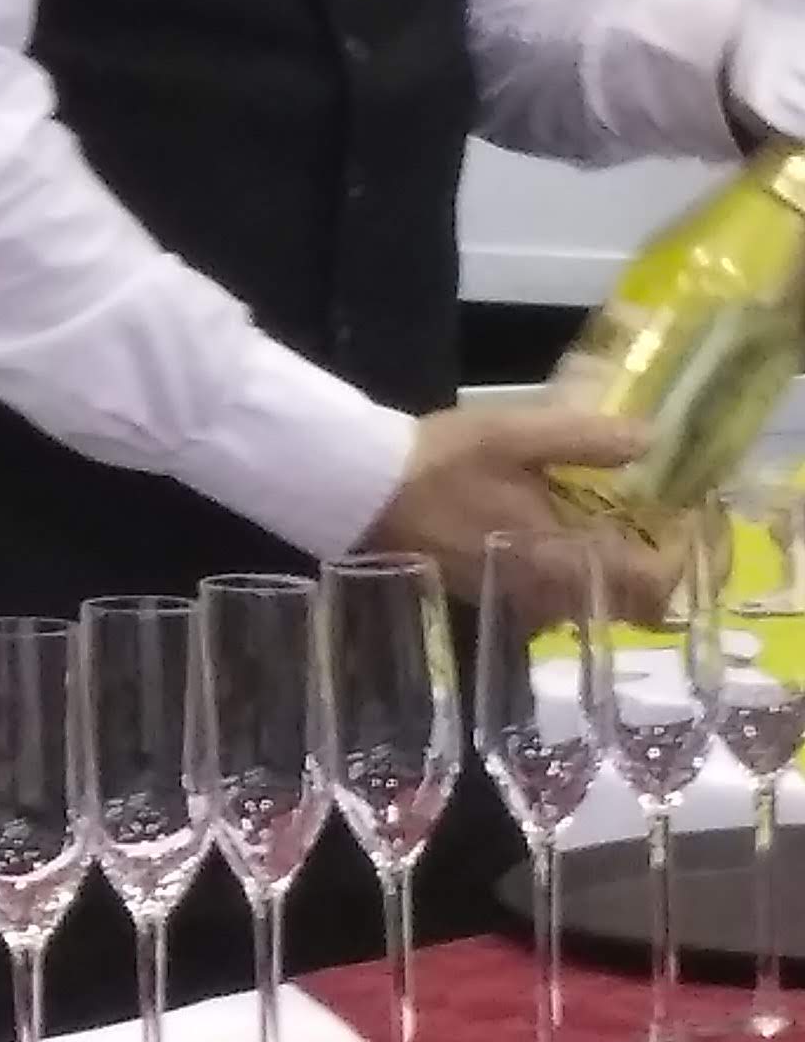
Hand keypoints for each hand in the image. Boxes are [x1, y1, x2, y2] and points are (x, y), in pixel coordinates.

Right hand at [368, 398, 675, 613]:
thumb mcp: (513, 435)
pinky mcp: (485, 598)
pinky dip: (564, 579)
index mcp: (560, 557)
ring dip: (603, 578)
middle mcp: (545, 594)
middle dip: (647, 574)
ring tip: (603, 532)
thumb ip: (585, 439)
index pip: (650, 585)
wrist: (355, 490)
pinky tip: (548, 542)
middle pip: (624, 605)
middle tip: (650, 529)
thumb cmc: (439, 464)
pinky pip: (547, 602)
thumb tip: (651, 440)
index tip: (684, 529)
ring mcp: (513, 602)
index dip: (680, 563)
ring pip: (585, 606)